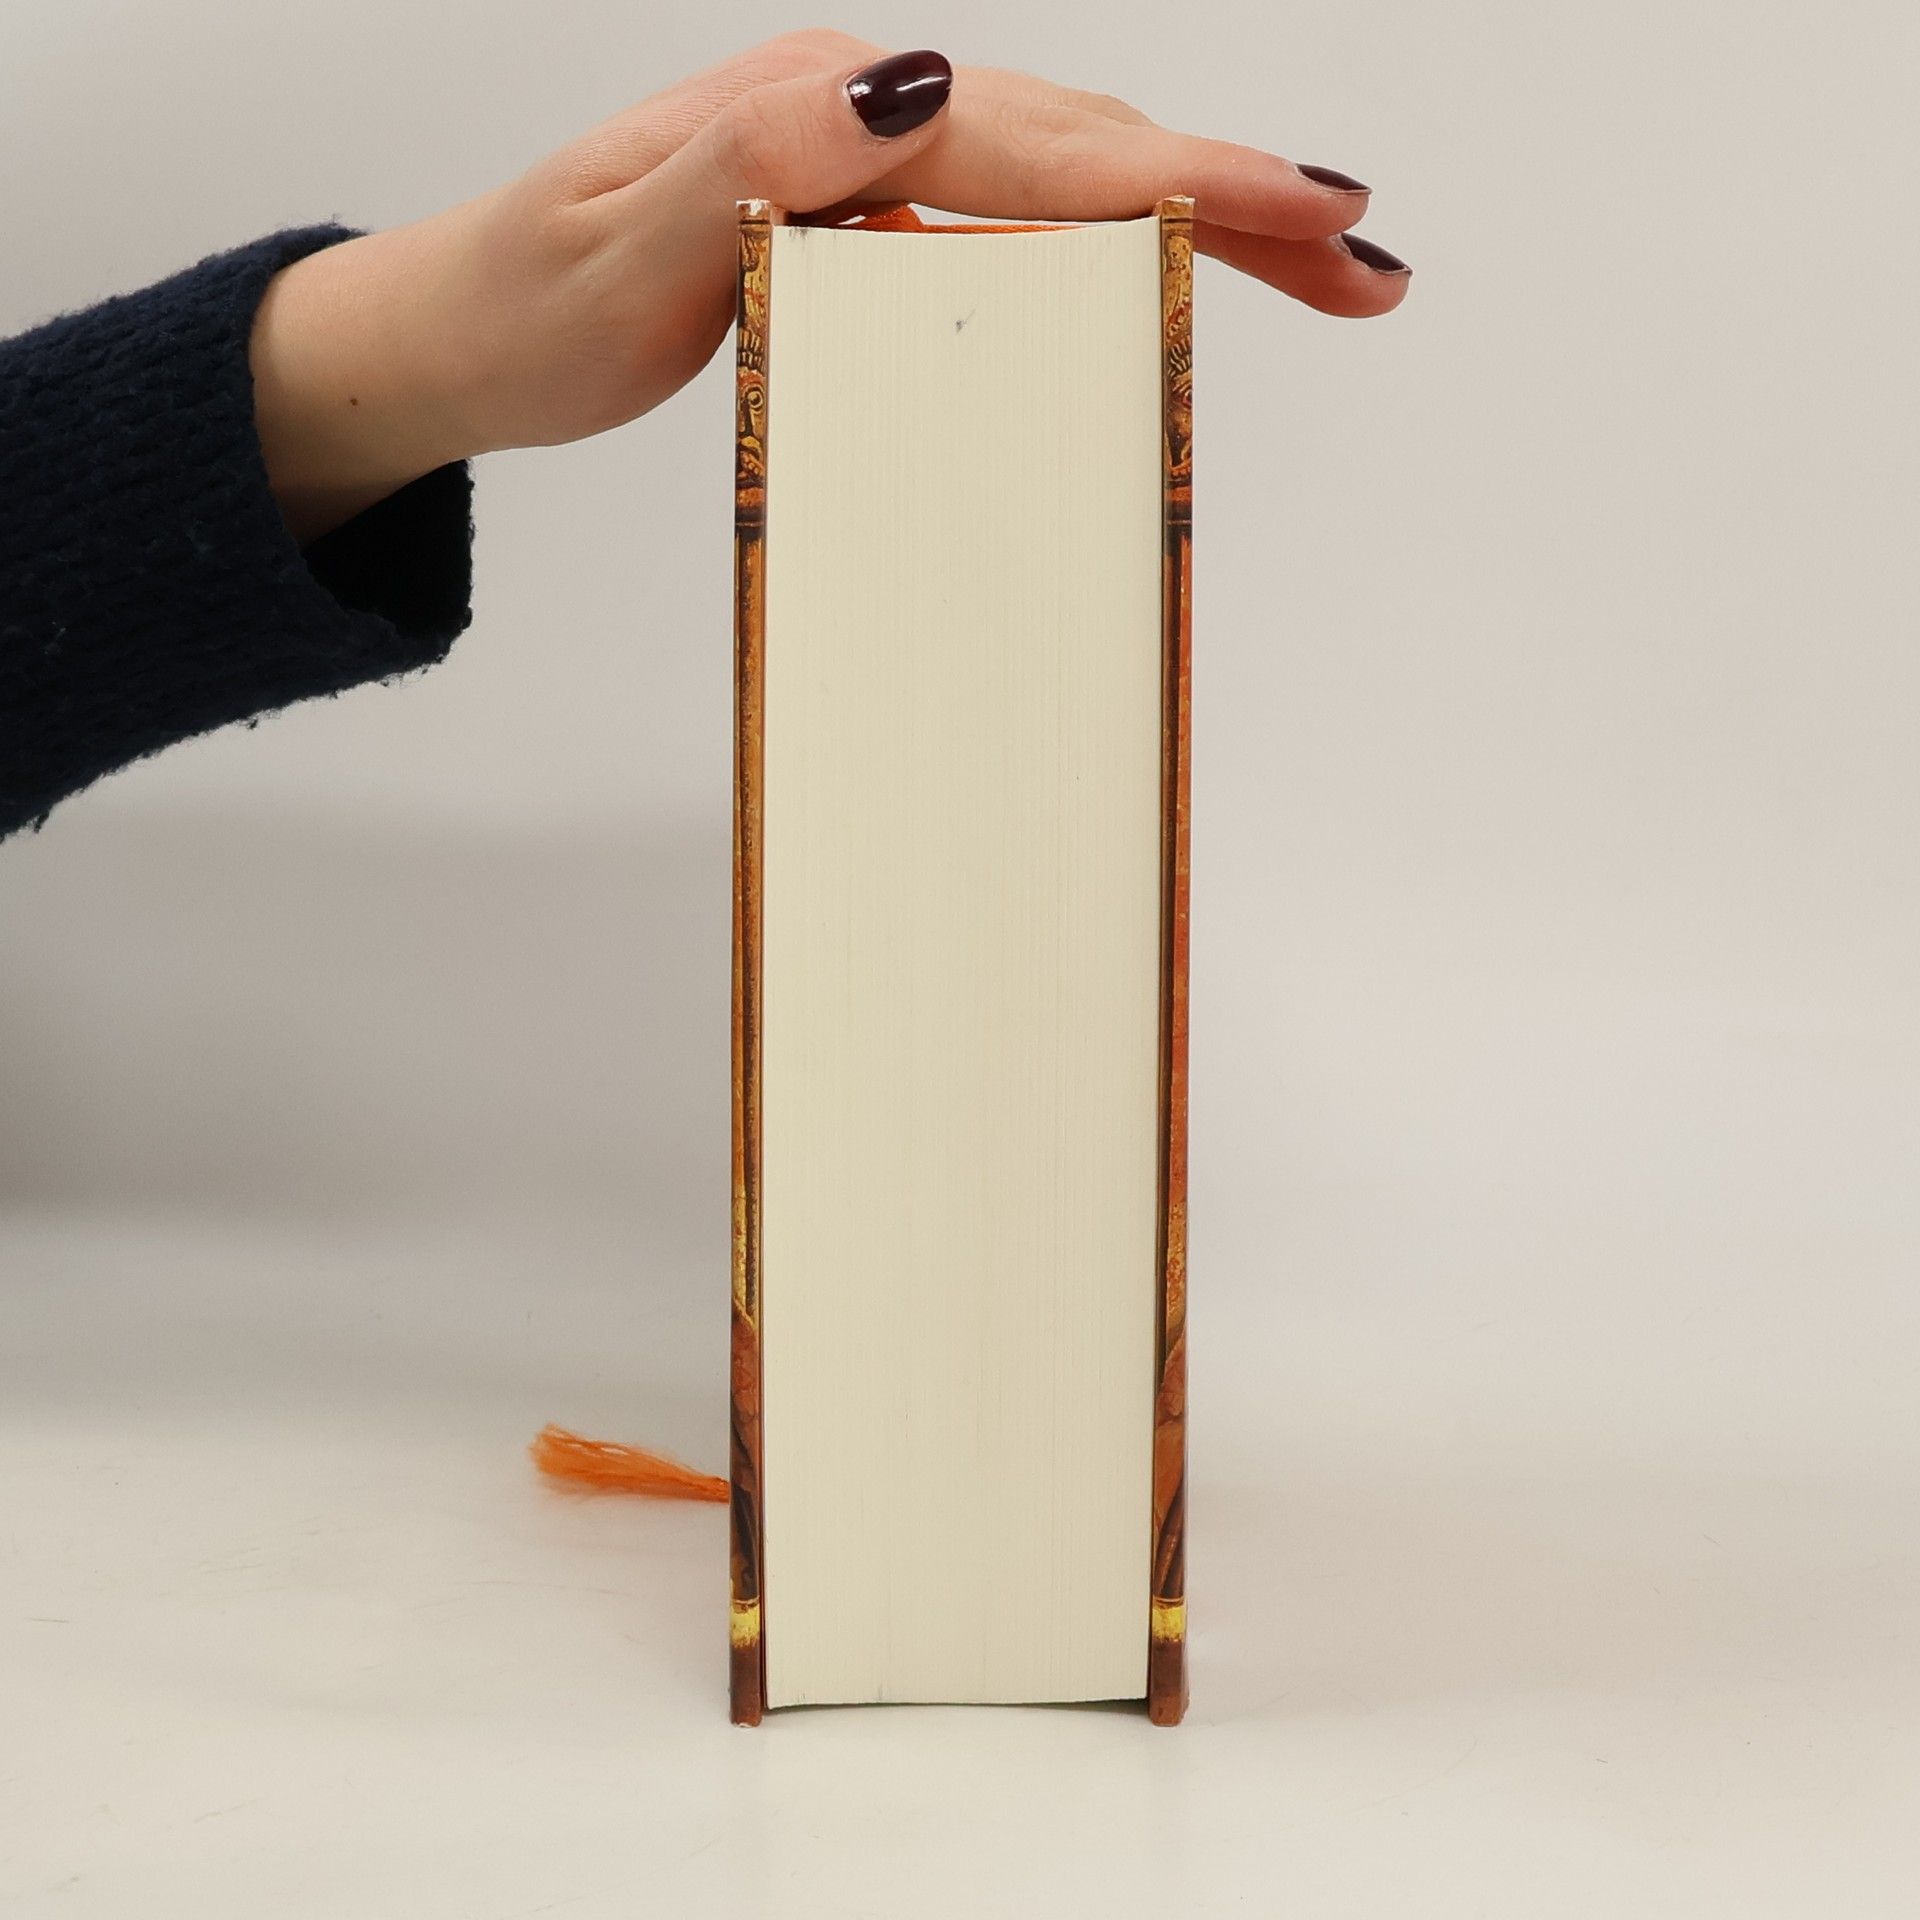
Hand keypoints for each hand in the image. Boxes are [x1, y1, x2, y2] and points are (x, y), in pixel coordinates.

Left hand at [251, 33, 1408, 540]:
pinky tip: (1161, 281)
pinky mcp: (865, 219)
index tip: (1303, 211)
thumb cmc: (526, 305)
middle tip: (1367, 268)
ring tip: (1319, 271)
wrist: (460, 325)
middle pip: (1078, 144)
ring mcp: (864, 164)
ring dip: (1192, 221)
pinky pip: (1010, 225)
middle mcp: (854, 117)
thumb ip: (751, 172)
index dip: (1173, 173)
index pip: (1028, 137)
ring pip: (1061, 179)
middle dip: (1231, 200)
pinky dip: (1104, 249)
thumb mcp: (616, 249)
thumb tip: (908, 87)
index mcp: (813, 113)